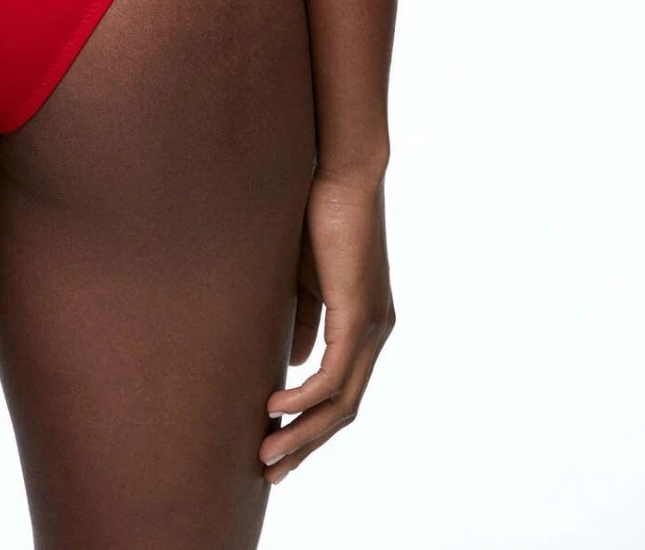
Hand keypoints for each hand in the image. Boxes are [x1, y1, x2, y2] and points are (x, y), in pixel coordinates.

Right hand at [261, 168, 394, 483]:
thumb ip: (303, 321)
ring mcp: (372, 327)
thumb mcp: (306, 280)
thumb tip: (294, 365)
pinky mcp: (360, 314)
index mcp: (365, 326)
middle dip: (306, 445)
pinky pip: (334, 374)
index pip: (341, 393)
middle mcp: (376, 333)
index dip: (310, 425)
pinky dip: (304, 397)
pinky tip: (275, 406)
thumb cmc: (322, 215)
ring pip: (341, 402)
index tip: (277, 446)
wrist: (345, 171)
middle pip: (344, 410)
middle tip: (272, 471)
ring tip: (268, 453)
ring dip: (303, 433)